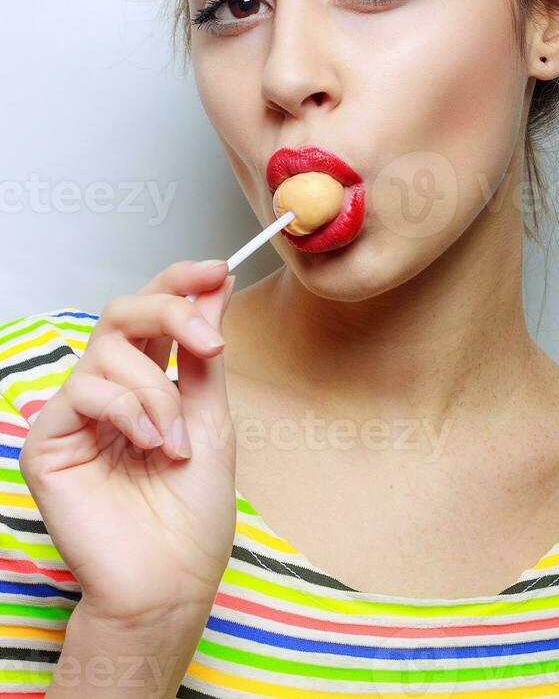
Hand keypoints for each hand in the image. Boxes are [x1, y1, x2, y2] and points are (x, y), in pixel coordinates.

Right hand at [19, 260, 237, 625]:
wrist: (171, 580)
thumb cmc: (193, 511)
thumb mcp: (212, 419)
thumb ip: (204, 354)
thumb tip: (215, 287)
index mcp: (149, 381)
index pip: (153, 312)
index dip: (181, 281)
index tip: (218, 269)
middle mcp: (110, 389)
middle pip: (122, 312)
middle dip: (171, 314)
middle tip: (210, 343)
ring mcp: (77, 414)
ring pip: (109, 352)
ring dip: (157, 392)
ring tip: (175, 442)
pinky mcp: (49, 441)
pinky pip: (84, 389)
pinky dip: (127, 409)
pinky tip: (149, 444)